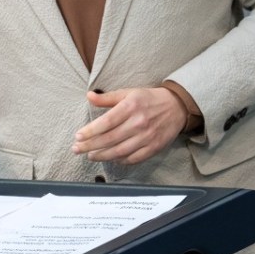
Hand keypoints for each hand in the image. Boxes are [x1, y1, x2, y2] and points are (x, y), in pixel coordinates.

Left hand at [71, 87, 185, 164]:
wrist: (177, 106)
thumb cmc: (149, 99)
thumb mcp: (128, 93)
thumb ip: (107, 98)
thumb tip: (89, 96)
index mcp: (130, 106)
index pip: (106, 122)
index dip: (90, 131)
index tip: (78, 136)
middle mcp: (138, 122)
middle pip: (110, 138)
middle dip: (90, 146)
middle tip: (77, 150)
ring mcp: (147, 136)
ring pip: (120, 151)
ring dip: (102, 155)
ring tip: (90, 156)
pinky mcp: (154, 147)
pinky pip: (134, 158)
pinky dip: (121, 161)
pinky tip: (111, 159)